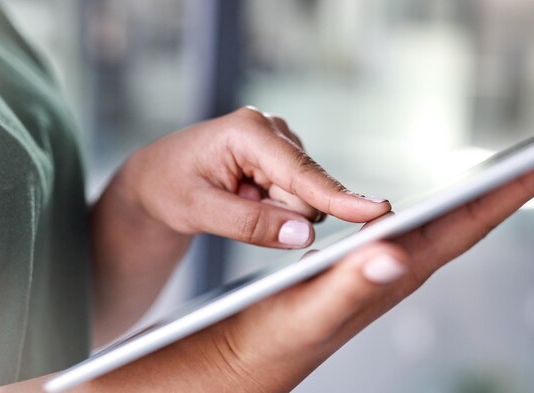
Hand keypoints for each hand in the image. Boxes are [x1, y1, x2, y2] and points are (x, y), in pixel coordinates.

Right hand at [85, 143, 533, 391]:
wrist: (233, 362)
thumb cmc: (262, 341)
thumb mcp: (301, 316)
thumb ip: (346, 289)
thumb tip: (394, 255)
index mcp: (388, 280)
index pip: (463, 228)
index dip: (510, 192)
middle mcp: (392, 276)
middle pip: (466, 225)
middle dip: (512, 188)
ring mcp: (377, 275)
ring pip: (444, 230)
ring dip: (481, 200)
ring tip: (512, 175)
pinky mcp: (358, 274)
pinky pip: (412, 235)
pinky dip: (438, 214)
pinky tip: (441, 208)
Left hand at [91, 107, 389, 344]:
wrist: (157, 177)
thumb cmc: (167, 186)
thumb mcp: (198, 210)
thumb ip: (251, 225)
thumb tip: (304, 235)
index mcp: (249, 131)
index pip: (302, 173)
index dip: (338, 197)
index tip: (376, 213)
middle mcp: (272, 130)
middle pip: (307, 190)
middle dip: (282, 213)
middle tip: (237, 208)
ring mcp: (280, 143)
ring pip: (304, 198)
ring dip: (276, 212)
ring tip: (237, 201)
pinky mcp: (283, 158)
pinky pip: (296, 197)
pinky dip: (275, 208)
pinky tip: (246, 198)